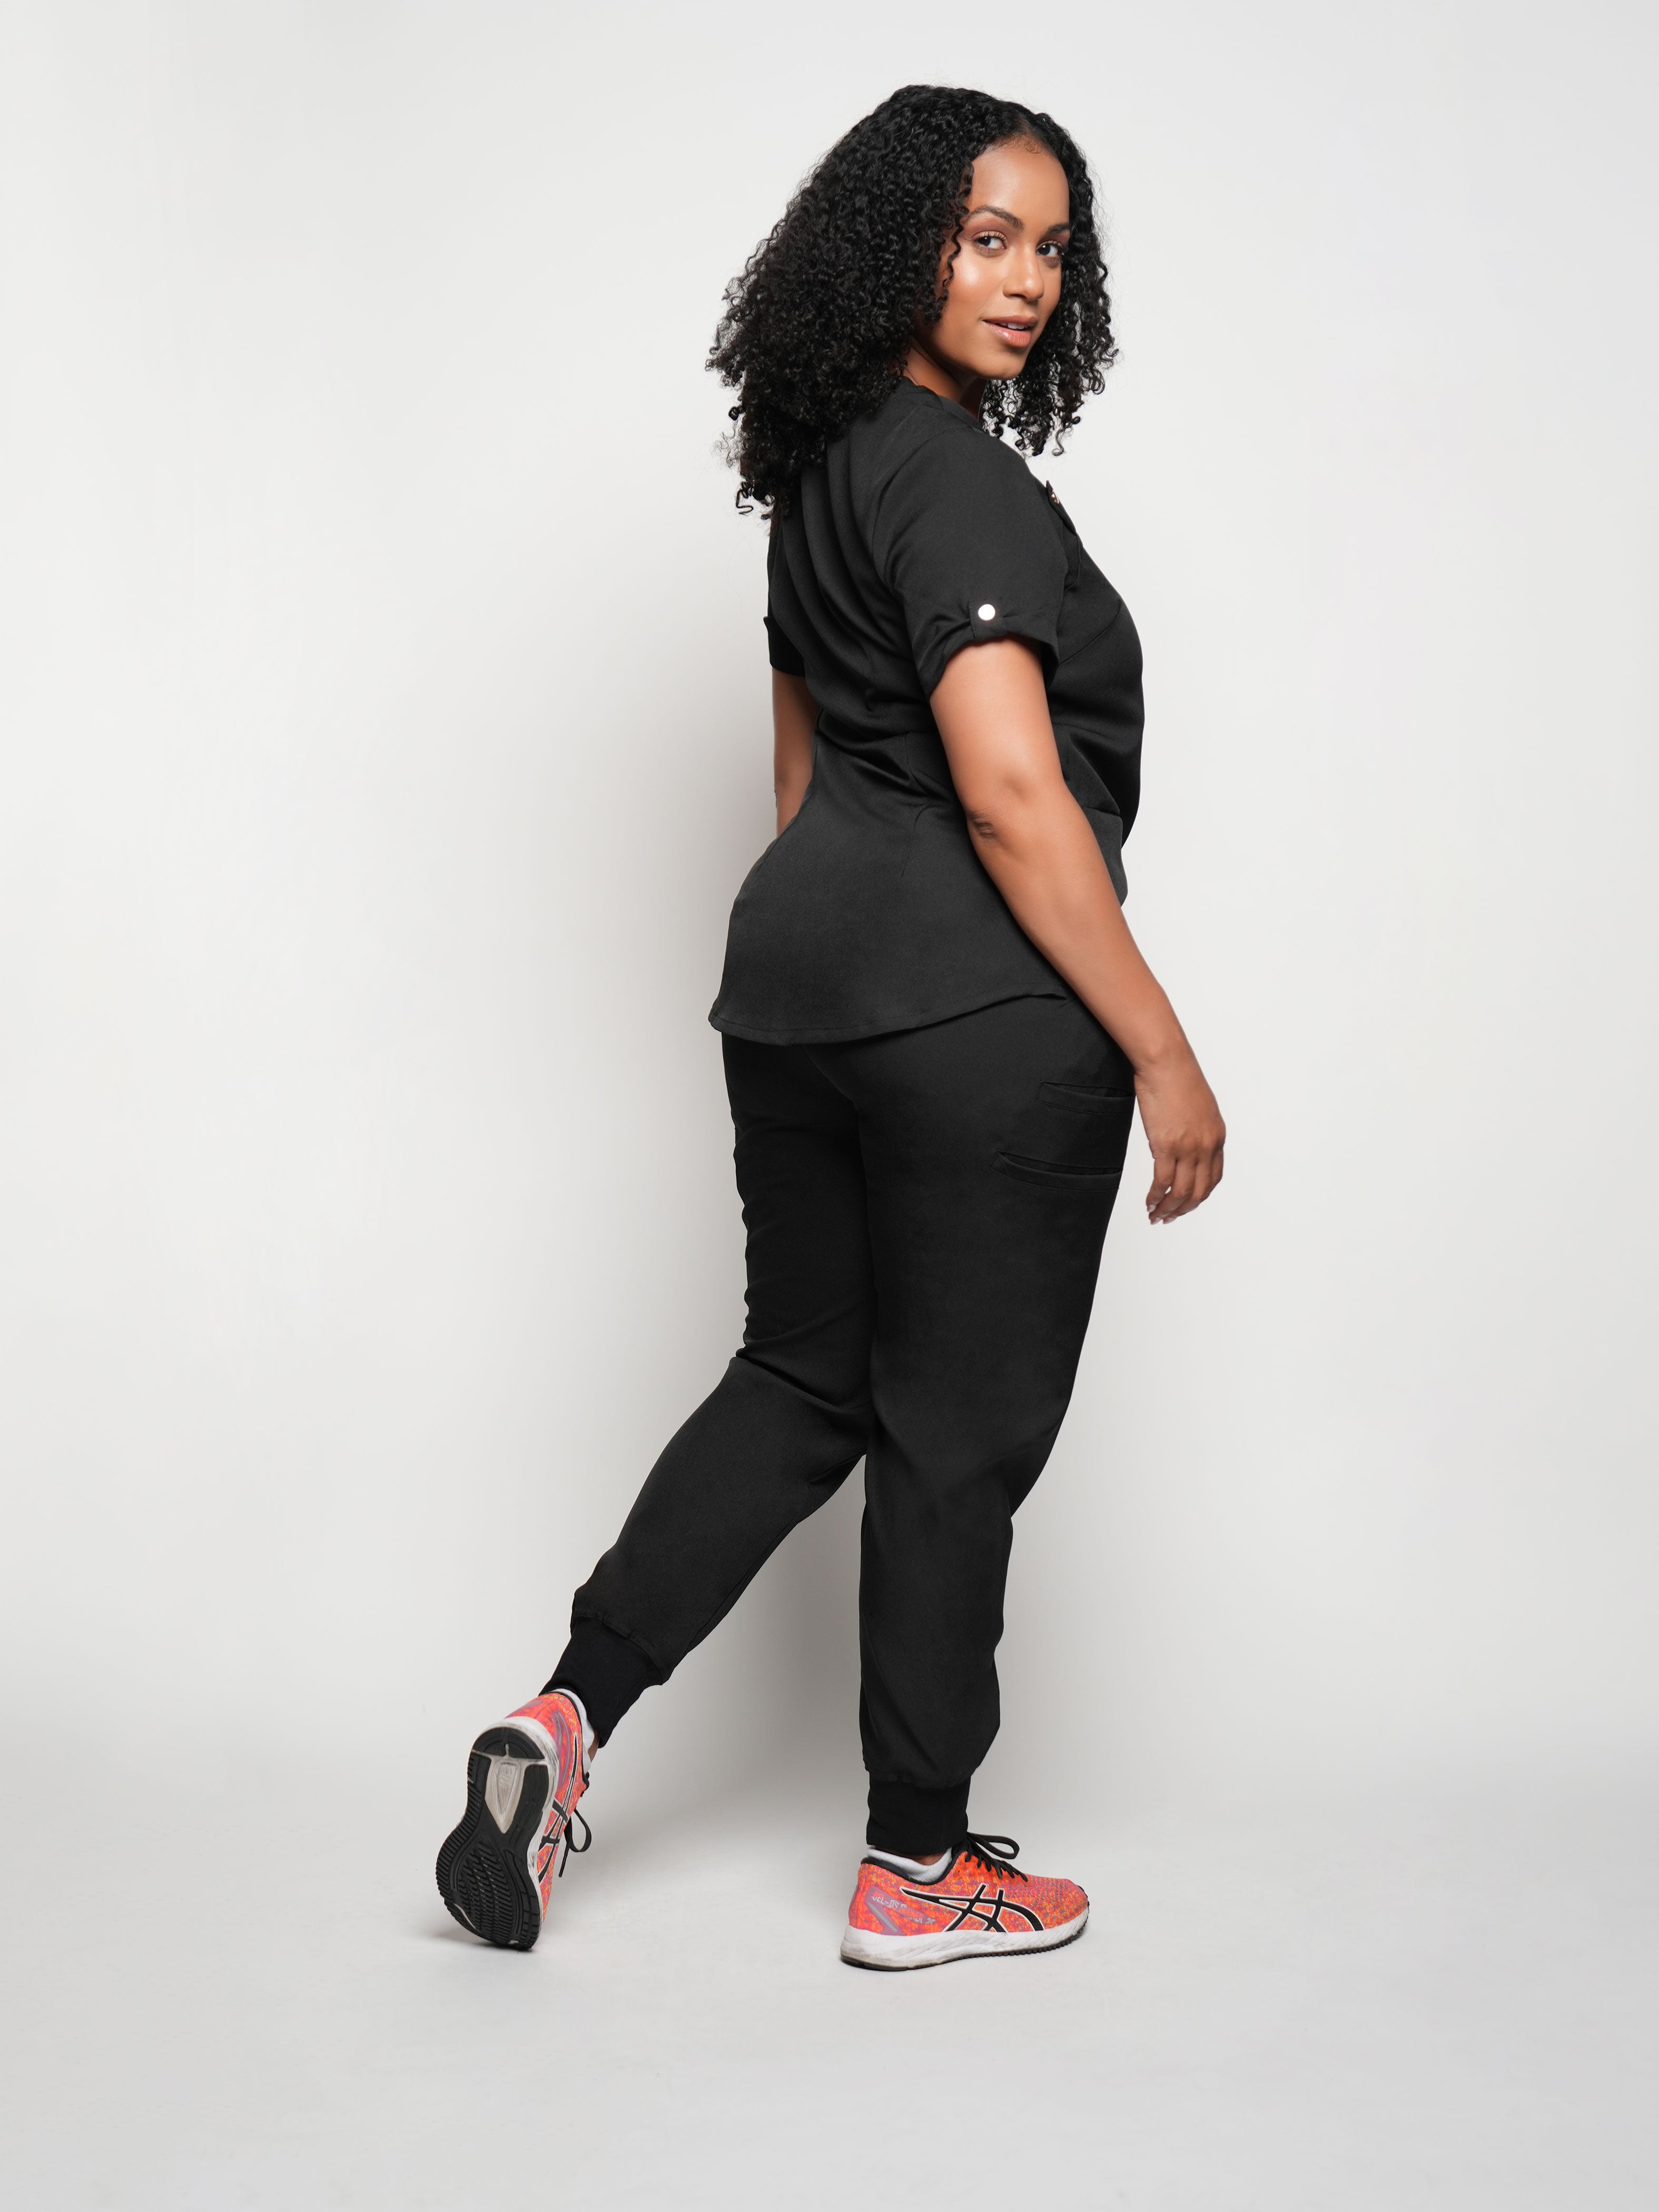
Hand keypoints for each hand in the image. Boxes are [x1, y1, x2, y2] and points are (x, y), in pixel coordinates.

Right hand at [1135, 1051, 1224, 1223]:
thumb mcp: (1199, 1108)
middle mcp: (1206, 1146)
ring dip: (1168, 1208)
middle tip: (1169, 1218)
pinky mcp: (1166, 1145)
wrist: (1166, 1062)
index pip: (1214, 1179)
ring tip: (1156, 1215)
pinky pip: (1162, 1181)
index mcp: (1217, 1137)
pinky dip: (1156, 1196)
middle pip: (1199, 1191)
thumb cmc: (1177, 1077)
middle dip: (1183, 1210)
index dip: (1199, 1197)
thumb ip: (1196, 1131)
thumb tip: (1183, 1145)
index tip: (1186, 1204)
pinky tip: (1149, 1201)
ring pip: (1181, 1191)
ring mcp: (1187, 1147)